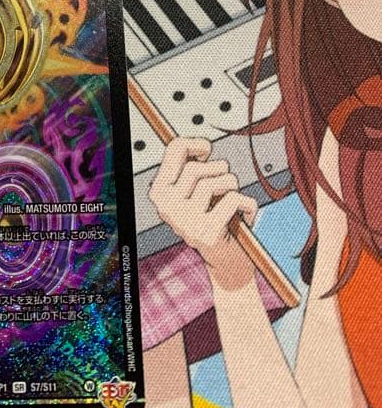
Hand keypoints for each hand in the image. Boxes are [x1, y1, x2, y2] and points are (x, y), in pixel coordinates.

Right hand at [149, 137, 257, 289]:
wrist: (227, 264)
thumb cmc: (214, 221)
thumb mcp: (195, 193)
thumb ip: (190, 169)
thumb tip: (198, 145)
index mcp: (160, 193)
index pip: (174, 151)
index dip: (193, 143)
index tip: (206, 149)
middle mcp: (167, 207)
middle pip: (196, 168)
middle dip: (218, 169)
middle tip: (227, 180)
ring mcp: (185, 221)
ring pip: (214, 183)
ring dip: (232, 186)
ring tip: (234, 197)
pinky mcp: (206, 232)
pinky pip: (232, 199)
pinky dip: (247, 203)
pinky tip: (247, 213)